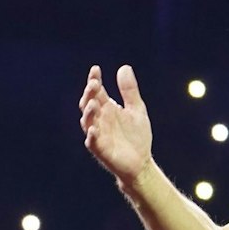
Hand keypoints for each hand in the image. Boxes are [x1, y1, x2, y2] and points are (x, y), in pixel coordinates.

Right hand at [78, 64, 153, 183]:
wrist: (141, 162)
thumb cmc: (137, 136)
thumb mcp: (136, 109)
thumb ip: (129, 91)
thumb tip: (124, 67)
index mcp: (107, 108)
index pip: (97, 91)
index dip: (94, 80)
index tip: (95, 69)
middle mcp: (99, 119)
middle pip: (88, 103)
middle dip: (89, 94)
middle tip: (94, 83)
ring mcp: (98, 134)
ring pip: (87, 121)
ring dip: (89, 112)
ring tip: (94, 103)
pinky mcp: (100, 149)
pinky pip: (92, 142)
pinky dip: (91, 136)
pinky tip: (93, 129)